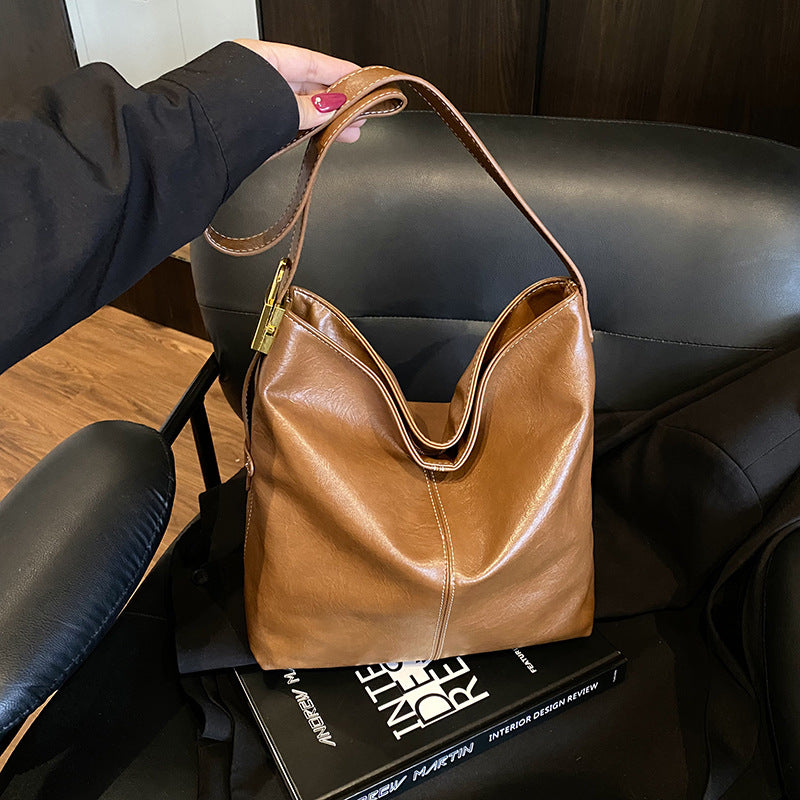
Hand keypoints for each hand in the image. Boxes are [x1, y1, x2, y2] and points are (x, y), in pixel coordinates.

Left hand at [233, 40, 364, 141]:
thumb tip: (331, 106)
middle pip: (305, 85)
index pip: (309, 61)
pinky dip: (305, 131)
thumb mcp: (279, 107)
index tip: (359, 79)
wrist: (193, 143)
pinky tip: (321, 137)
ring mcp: (253, 105)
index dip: (338, 71)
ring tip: (346, 131)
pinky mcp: (250, 130)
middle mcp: (256, 78)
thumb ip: (308, 108)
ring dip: (324, 120)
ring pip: (297, 108)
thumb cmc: (223, 114)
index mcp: (259, 58)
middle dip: (334, 101)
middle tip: (358, 112)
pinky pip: (285, 126)